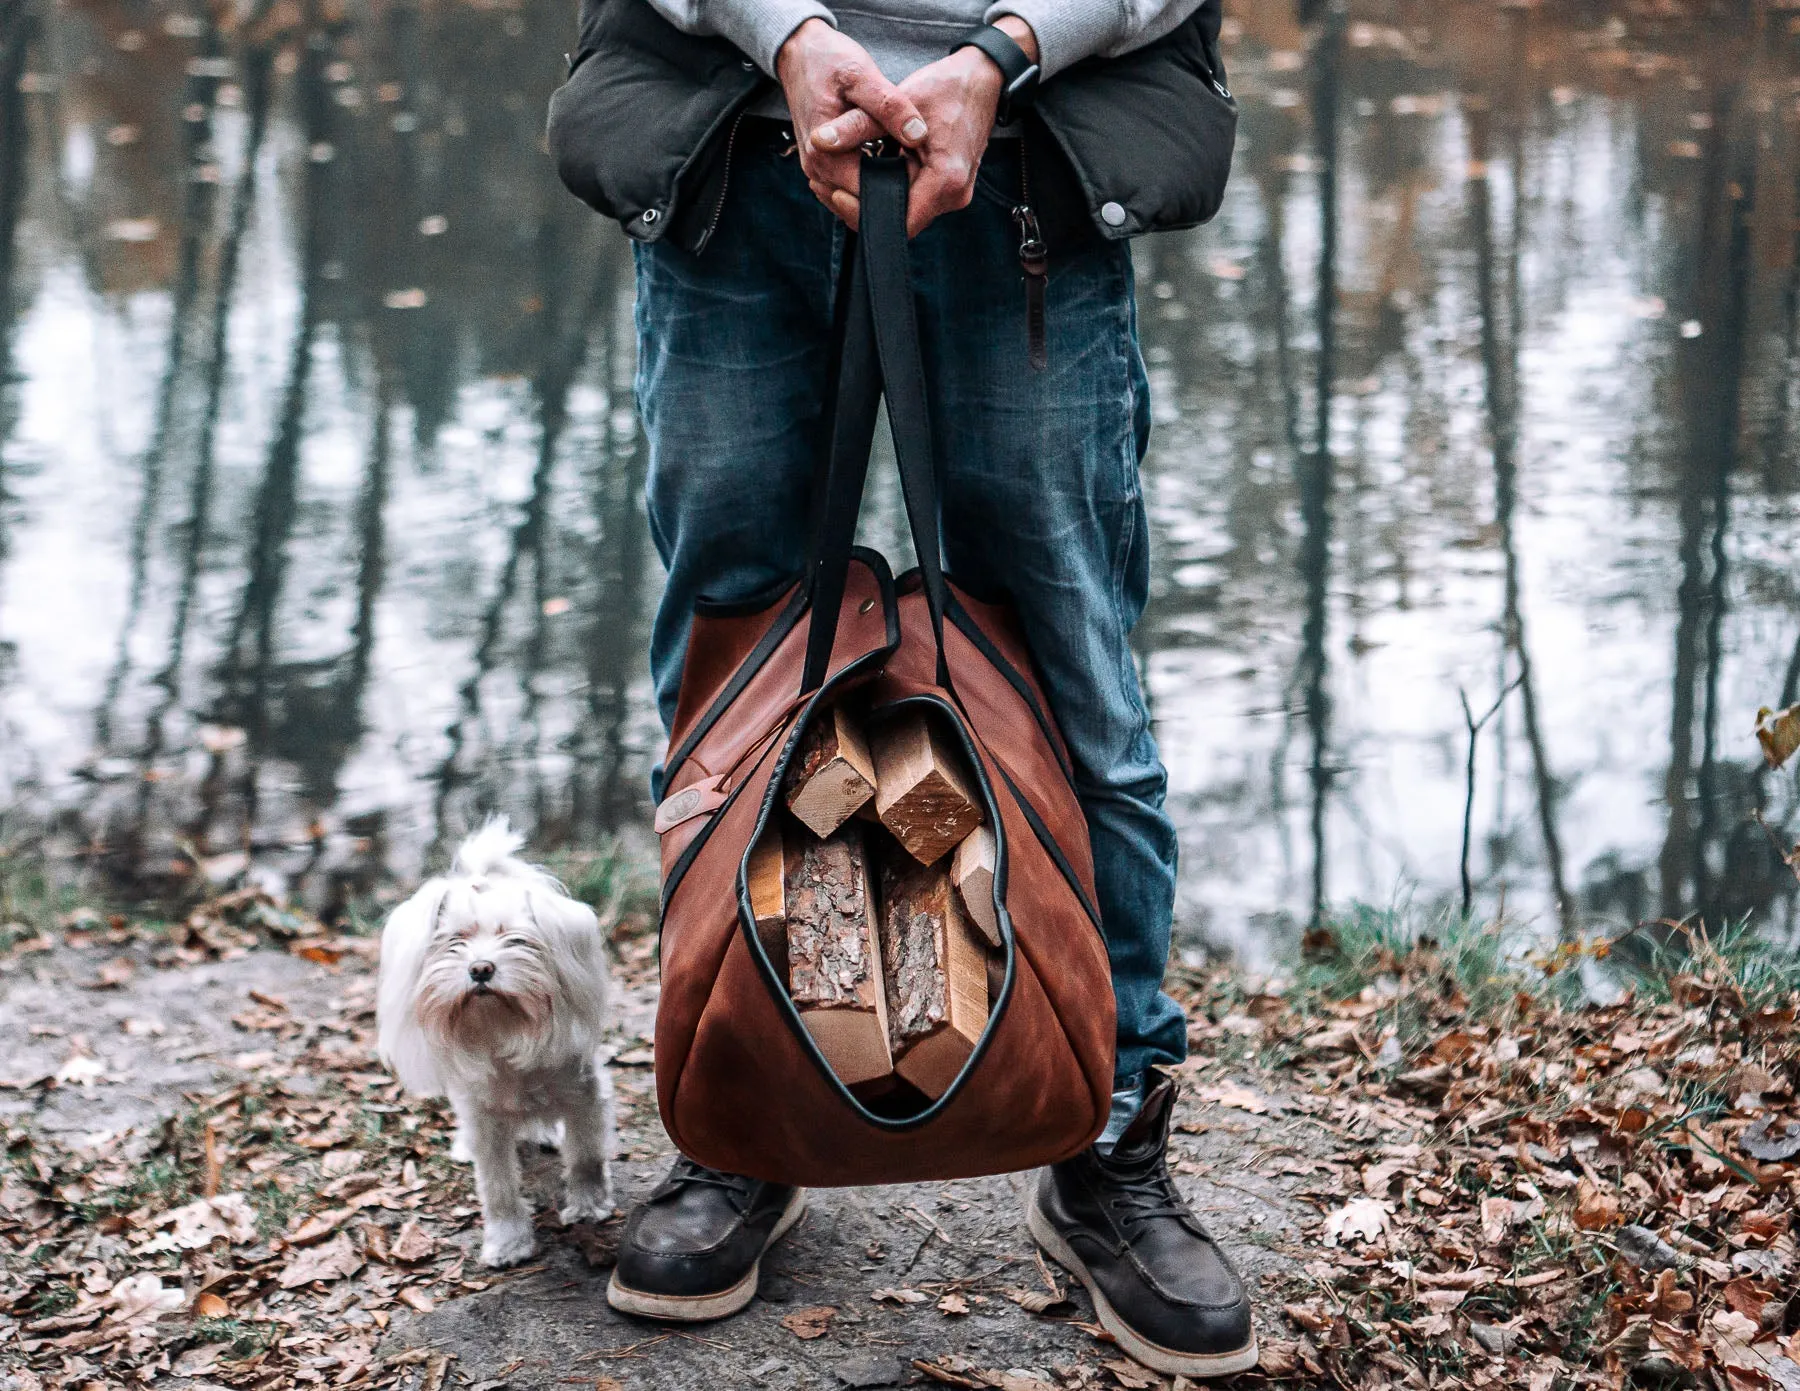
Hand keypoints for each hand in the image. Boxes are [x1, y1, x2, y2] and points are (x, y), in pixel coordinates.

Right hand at [776, 20, 928, 224]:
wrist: (800, 53)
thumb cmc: (828, 61)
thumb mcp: (862, 75)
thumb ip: (890, 106)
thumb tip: (918, 134)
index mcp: (825, 154)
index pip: (868, 197)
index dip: (898, 192)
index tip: (924, 174)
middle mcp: (817, 170)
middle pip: (861, 203)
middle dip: (890, 193)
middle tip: (920, 169)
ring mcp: (816, 170)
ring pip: (854, 198)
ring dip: (879, 188)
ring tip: (906, 166)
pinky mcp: (821, 165)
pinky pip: (848, 186)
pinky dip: (868, 179)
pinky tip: (887, 162)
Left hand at [813, 19, 1037, 236]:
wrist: (982, 79)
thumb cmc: (947, 87)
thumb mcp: (897, 102)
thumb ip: (857, 125)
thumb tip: (819, 141)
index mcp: (945, 180)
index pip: (900, 222)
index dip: (864, 213)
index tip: (837, 193)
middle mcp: (954, 195)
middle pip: (902, 220)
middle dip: (867, 206)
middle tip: (834, 185)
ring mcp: (954, 194)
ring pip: (908, 211)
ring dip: (880, 196)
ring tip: (850, 176)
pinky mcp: (949, 187)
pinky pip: (916, 199)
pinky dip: (894, 187)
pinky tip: (875, 167)